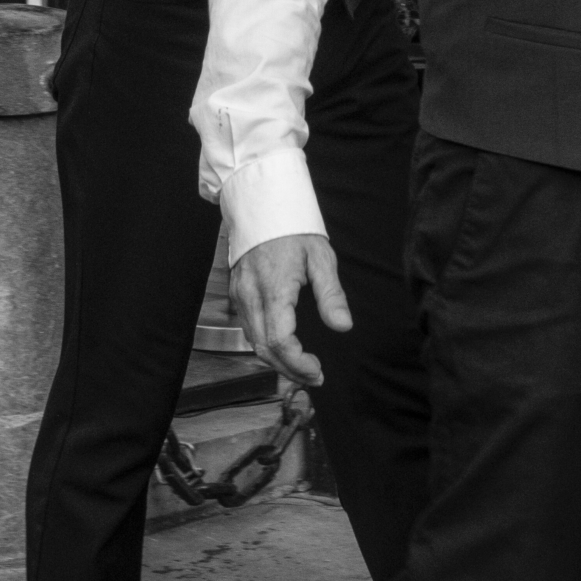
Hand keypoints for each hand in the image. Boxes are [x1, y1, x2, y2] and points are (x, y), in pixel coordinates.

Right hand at [229, 233, 350, 386]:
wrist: (264, 204)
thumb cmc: (294, 228)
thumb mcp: (320, 257)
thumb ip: (331, 294)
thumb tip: (343, 326)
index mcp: (274, 289)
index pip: (280, 341)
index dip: (298, 364)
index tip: (318, 371)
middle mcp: (251, 296)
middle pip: (263, 348)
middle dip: (288, 370)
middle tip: (313, 377)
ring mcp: (240, 295)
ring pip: (252, 342)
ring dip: (276, 361)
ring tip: (301, 368)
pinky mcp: (236, 292)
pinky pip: (247, 328)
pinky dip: (264, 344)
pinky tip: (283, 348)